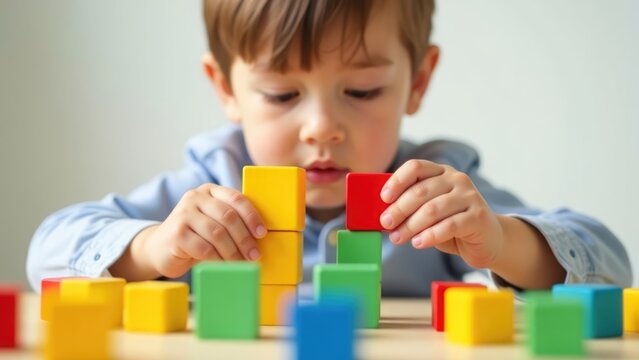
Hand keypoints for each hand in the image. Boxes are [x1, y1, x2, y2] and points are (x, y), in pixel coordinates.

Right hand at [132, 183, 266, 277]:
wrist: (159, 248)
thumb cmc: (195, 236)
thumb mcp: (213, 221)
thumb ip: (232, 220)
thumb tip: (261, 235)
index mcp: (209, 191)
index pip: (236, 198)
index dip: (252, 216)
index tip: (262, 233)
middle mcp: (195, 197)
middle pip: (228, 217)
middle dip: (245, 238)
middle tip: (255, 255)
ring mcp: (183, 214)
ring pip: (217, 234)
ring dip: (233, 252)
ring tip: (242, 263)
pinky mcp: (176, 234)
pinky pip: (204, 249)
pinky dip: (219, 260)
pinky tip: (225, 267)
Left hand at [379, 159, 504, 268]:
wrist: (487, 240)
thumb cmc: (451, 224)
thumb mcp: (430, 211)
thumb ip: (412, 207)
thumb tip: (383, 214)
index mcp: (441, 172)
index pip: (416, 167)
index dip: (397, 181)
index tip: (383, 198)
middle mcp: (457, 179)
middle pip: (421, 190)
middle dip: (399, 209)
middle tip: (385, 223)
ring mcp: (470, 196)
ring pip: (433, 209)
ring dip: (411, 225)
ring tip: (398, 238)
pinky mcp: (478, 217)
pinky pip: (449, 226)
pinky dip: (429, 236)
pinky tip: (418, 243)